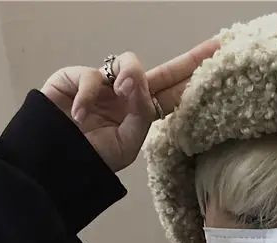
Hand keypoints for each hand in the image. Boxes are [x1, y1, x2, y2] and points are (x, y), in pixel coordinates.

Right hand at [41, 40, 218, 171]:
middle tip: (216, 48)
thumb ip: (141, 112)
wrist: (55, 161)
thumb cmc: (91, 157)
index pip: (175, 96)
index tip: (221, 65)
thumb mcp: (127, 144)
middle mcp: (127, 95)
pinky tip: (80, 116)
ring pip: (129, 63)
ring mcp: (105, 84)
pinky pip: (93, 75)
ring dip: (130, 79)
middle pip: (164, 72)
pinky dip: (88, 96)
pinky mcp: (78, 76)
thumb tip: (136, 78)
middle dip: (189, 61)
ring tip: (121, 97)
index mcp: (141, 115)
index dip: (195, 81)